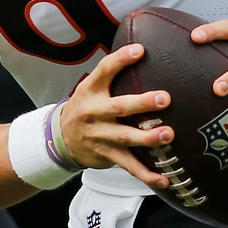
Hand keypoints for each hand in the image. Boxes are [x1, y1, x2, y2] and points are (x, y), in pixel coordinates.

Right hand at [58, 45, 174, 189]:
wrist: (59, 139)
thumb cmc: (86, 106)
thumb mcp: (92, 87)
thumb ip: (114, 72)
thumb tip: (146, 48)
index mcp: (91, 90)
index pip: (103, 71)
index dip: (120, 60)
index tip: (140, 50)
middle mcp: (93, 113)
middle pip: (118, 107)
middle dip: (142, 103)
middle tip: (165, 98)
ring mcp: (100, 136)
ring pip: (125, 138)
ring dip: (148, 138)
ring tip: (169, 135)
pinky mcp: (107, 156)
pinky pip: (129, 166)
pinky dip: (147, 174)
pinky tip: (165, 179)